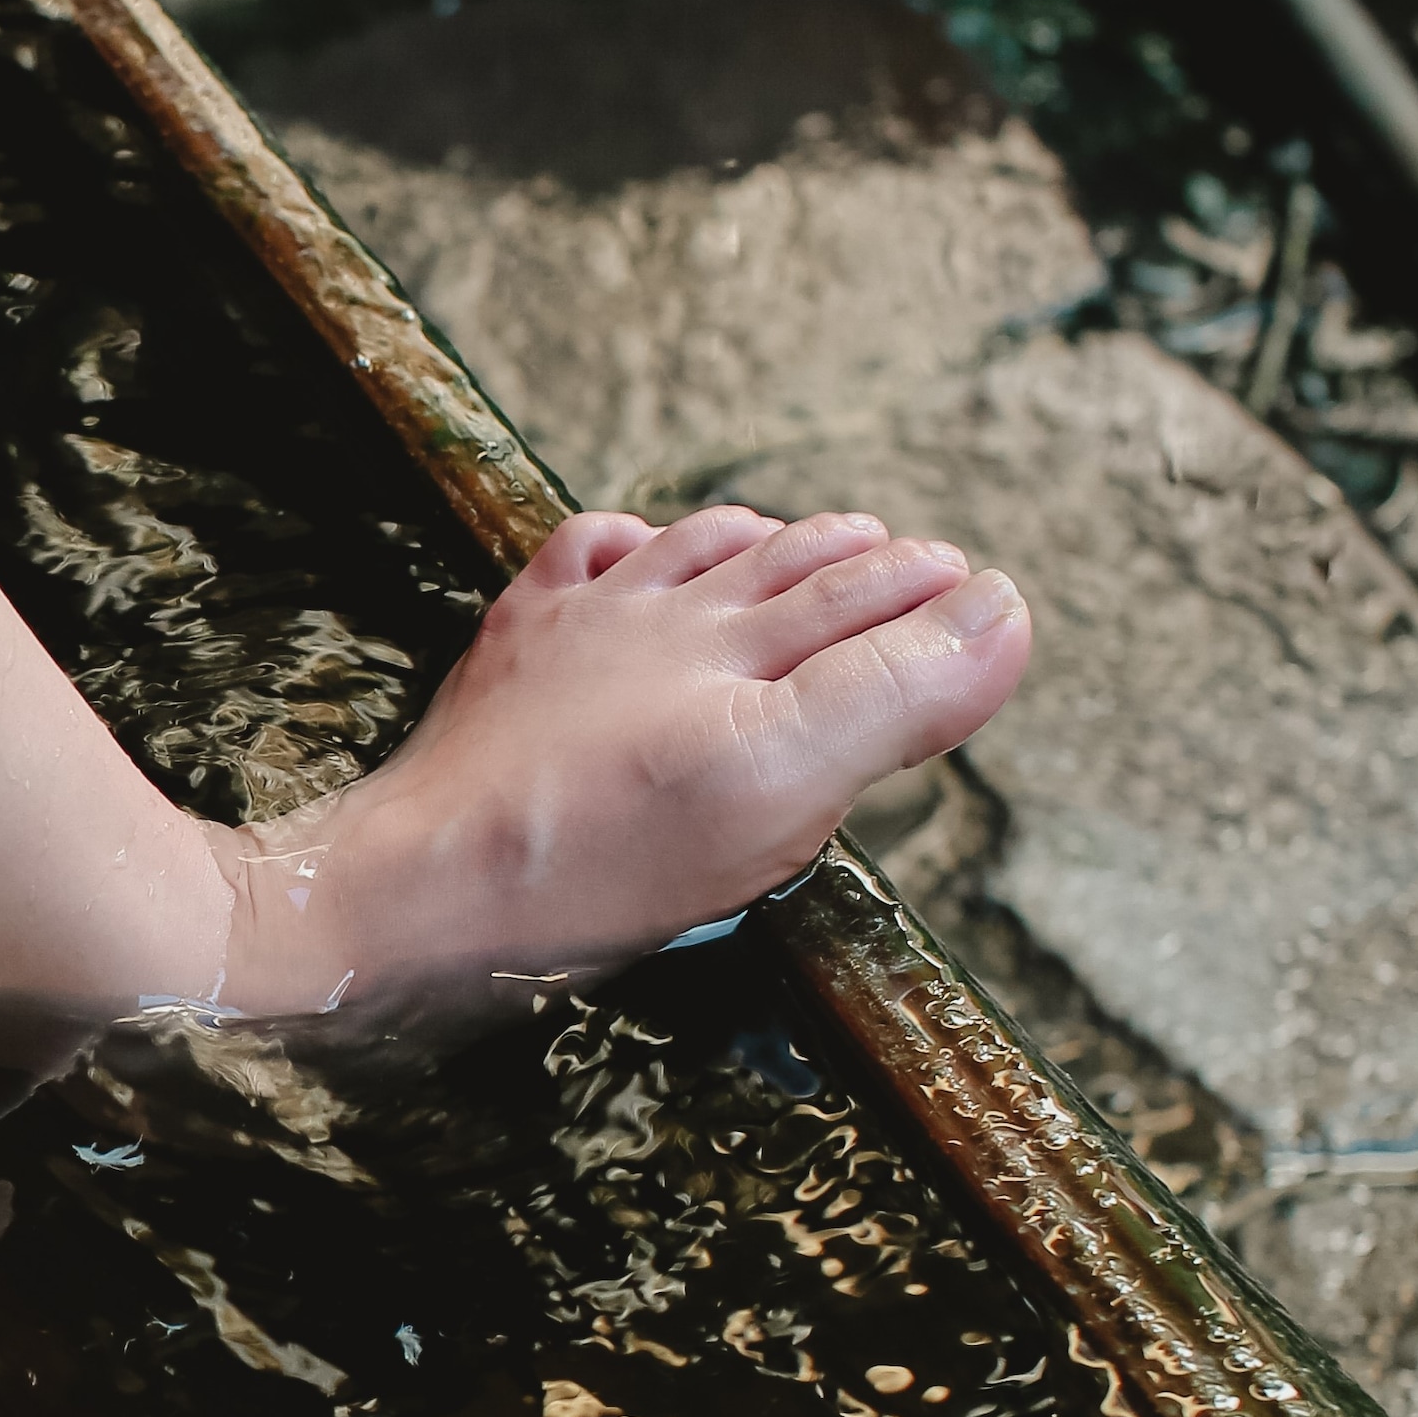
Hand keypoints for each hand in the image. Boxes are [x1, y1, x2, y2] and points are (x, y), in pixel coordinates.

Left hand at [207, 507, 1029, 1038]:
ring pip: (695, 556)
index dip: (930, 600)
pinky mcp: (512, 650)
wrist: (419, 878)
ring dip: (760, 546)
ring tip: (797, 539)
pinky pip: (579, 565)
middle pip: (790, 576)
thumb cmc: (599, 856)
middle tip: (912, 558)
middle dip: (861, 566)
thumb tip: (998, 610)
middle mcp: (667, 620)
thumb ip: (891, 699)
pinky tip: (637, 547)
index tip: (978, 590)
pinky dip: (630, 546)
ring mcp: (582, 630)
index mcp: (744, 653)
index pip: (865, 606)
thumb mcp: (778, 787)